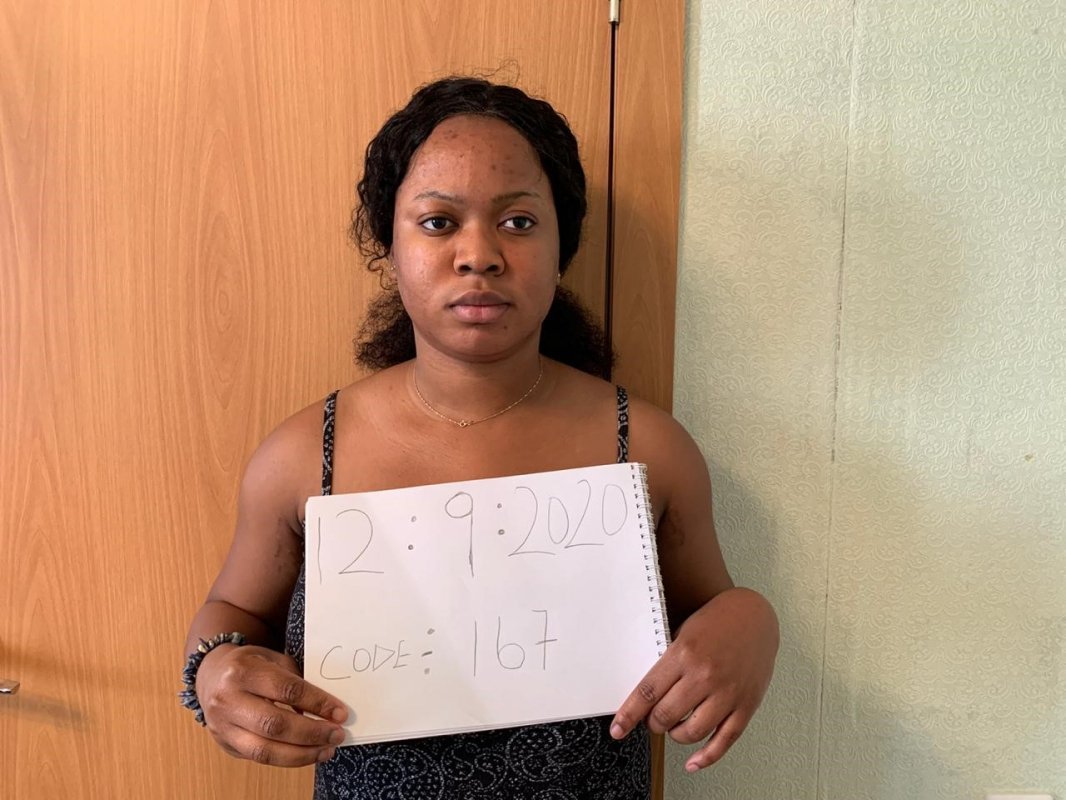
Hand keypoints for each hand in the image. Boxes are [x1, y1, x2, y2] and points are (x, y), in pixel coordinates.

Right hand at [195, 644, 349, 766]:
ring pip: (265, 750)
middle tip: (337, 734)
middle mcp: (228, 700)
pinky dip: (287, 759)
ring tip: (327, 750)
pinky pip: (259, 758)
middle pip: (275, 724)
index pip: (287, 690)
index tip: (340, 712)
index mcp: (243, 671)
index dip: (317, 703)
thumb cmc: (250, 665)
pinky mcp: (225, 744)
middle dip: (312, 733)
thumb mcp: (273, 659)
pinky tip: (307, 754)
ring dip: (302, 754)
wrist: (210, 675)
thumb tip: (326, 709)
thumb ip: (296, 680)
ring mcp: (223, 726)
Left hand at [610, 588, 777, 771]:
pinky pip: (724, 740)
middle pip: (666, 716)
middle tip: (652, 719)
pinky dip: (706, 757)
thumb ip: (667, 663)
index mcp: (684, 654)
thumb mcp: (683, 633)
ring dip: (675, 735)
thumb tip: (646, 695)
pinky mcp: (746, 706)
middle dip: (653, 723)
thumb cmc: (716, 622)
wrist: (755, 616)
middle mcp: (705, 676)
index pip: (648, 693)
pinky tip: (693, 761)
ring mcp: (727, 693)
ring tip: (673, 727)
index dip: (629, 715)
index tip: (618, 729)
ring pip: (691, 732)